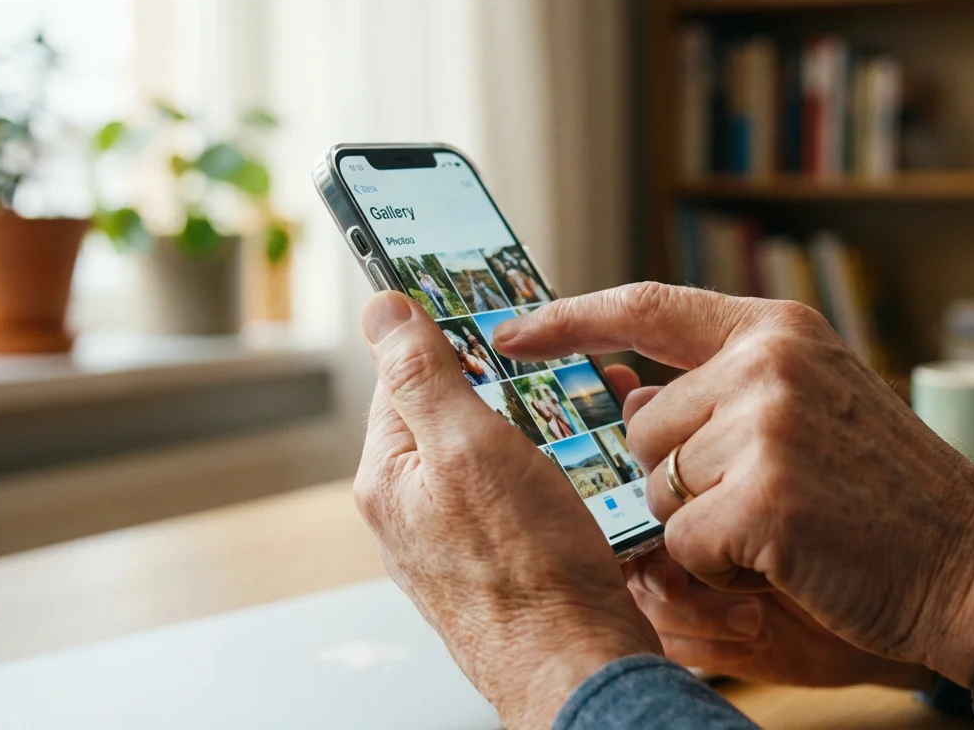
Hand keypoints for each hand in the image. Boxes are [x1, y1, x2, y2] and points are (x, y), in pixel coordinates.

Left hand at [356, 291, 658, 728]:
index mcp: (390, 476)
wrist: (575, 665)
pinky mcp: (497, 561)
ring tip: (591, 426)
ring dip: (541, 433)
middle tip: (566, 378)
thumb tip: (382, 309)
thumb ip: (422, 374)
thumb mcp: (471, 447)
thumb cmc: (528, 570)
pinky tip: (588, 479)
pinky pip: (519, 497)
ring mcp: (454, 539)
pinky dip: (552, 476)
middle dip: (512, 389)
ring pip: (495, 456)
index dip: (455, 341)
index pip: (406, 376)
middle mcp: (412, 510)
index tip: (500, 319)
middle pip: (457, 415)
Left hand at [494, 283, 973, 686]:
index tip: (507, 333)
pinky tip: (785, 558)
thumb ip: (725, 389)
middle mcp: (768, 361)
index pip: (645, 306)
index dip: (568, 320)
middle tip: (763, 498)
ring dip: (702, 525)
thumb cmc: (887, 495)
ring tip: (785, 524)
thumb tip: (627, 398)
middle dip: (677, 478)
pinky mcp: (764, 496)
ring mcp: (767, 424)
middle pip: (643, 427)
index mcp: (777, 329)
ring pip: (657, 488)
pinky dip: (719, 567)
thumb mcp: (813, 405)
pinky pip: (682, 543)